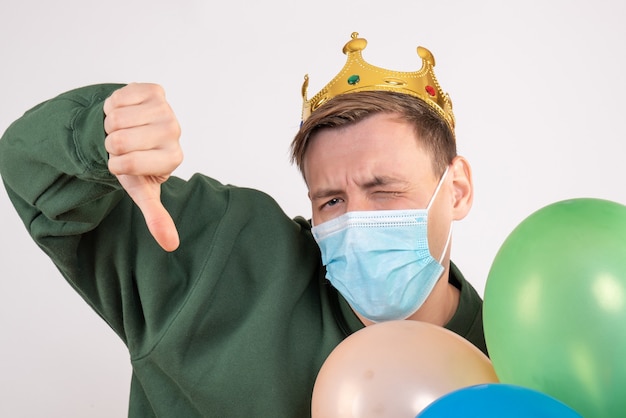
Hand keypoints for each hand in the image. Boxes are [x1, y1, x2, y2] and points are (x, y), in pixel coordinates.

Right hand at [103, 83, 181, 251]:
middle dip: (111, 144)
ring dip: (110, 125)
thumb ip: (156, 216)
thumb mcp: (142, 190)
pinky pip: (117, 98)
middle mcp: (175, 132)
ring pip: (115, 118)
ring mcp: (167, 109)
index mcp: (173, 159)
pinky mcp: (155, 91)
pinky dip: (112, 106)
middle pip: (118, 140)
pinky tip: (126, 113)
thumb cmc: (136, 163)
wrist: (133, 131)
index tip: (126, 162)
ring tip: (124, 129)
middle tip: (124, 144)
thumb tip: (171, 246)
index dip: (115, 163)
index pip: (126, 164)